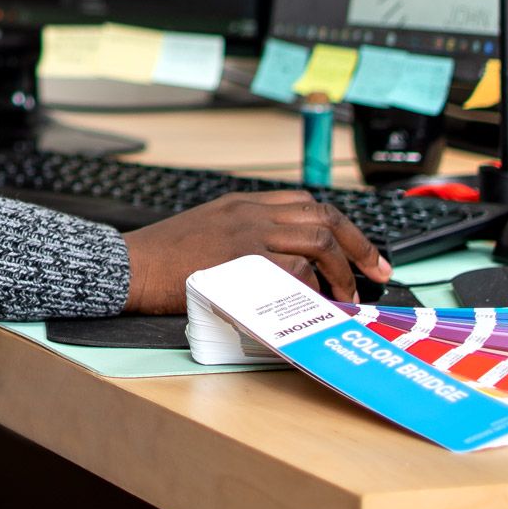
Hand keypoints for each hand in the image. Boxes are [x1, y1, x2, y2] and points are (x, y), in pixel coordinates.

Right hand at [120, 190, 390, 314]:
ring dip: (341, 272)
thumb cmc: (163, 257)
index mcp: (244, 203)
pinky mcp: (243, 260)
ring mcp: (248, 234)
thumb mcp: (207, 229)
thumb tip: (288, 264)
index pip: (308, 204)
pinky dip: (314, 289)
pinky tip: (317, 304)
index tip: (362, 254)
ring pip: (318, 242)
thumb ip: (245, 235)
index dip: (343, 229)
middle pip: (324, 219)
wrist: (130, 265)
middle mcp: (251, 213)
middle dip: (360, 247)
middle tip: (377, 273)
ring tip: (345, 296)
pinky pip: (295, 271)